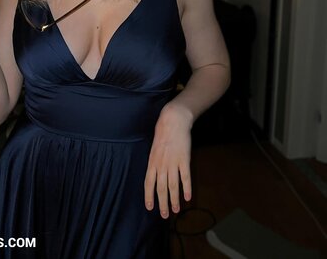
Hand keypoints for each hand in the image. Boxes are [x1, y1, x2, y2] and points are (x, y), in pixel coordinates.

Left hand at [144, 101, 192, 218]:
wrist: (173, 121)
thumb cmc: (163, 132)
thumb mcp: (154, 147)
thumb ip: (154, 161)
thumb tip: (154, 174)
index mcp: (152, 161)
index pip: (148, 183)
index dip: (149, 196)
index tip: (150, 207)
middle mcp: (161, 164)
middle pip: (161, 188)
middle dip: (162, 203)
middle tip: (164, 215)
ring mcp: (173, 163)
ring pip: (173, 186)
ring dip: (174, 200)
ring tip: (176, 210)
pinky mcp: (184, 160)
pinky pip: (185, 177)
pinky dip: (186, 188)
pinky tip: (188, 197)